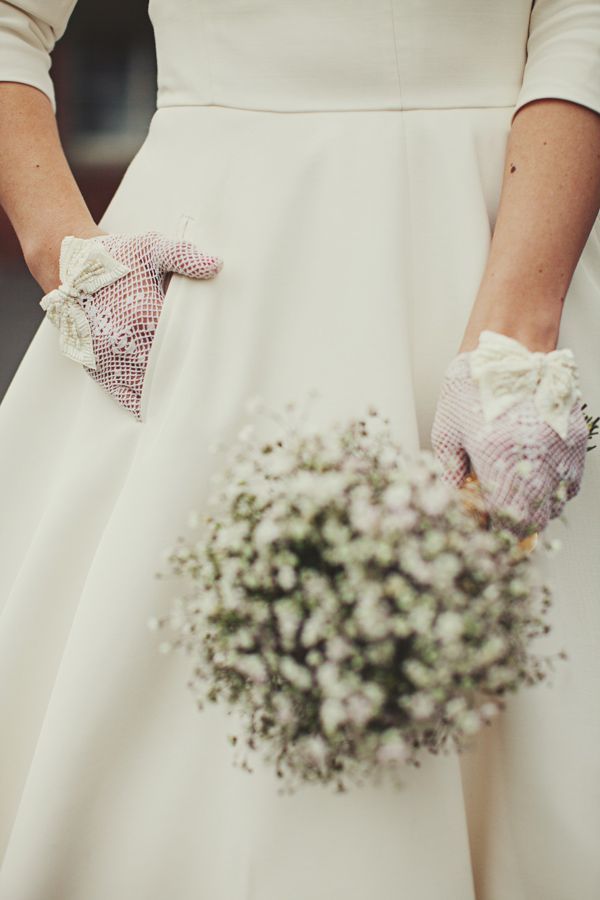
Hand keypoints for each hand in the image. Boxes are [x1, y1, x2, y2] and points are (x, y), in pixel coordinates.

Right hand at [39, 231, 222, 419]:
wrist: (68, 263)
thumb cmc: (115, 256)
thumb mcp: (151, 249)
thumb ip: (185, 258)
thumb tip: (217, 265)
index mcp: (143, 315)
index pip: (181, 347)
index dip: (200, 358)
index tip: (219, 368)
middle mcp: (123, 340)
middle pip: (165, 373)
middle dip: (185, 381)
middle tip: (209, 394)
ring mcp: (107, 355)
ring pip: (143, 388)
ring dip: (163, 396)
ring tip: (186, 406)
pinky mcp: (94, 362)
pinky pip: (119, 391)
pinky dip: (137, 402)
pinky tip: (154, 409)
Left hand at [430, 330, 587, 537]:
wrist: (510, 347)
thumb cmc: (473, 385)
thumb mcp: (448, 430)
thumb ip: (452, 472)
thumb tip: (458, 499)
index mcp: (499, 458)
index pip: (506, 520)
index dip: (497, 532)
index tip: (488, 530)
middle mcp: (535, 457)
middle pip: (535, 519)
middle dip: (516, 524)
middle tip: (501, 516)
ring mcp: (560, 449)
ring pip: (556, 503)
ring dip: (536, 508)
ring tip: (516, 495)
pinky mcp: (575, 439)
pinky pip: (570, 482)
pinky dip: (554, 489)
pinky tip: (535, 477)